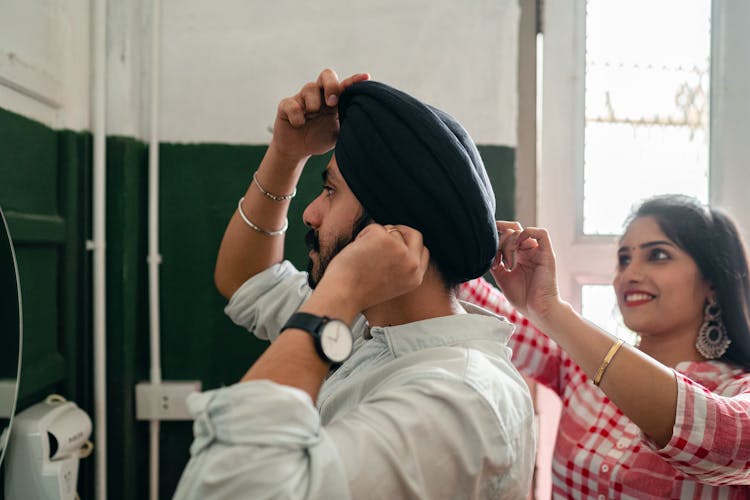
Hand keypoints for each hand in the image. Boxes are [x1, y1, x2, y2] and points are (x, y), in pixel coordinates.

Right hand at [268, 69, 369, 163]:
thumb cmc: (318, 139)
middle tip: (332, 102)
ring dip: (314, 103)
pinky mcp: (286, 106)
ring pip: (309, 88)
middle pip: (326, 75)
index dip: (354, 81)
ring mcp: (301, 99)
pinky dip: (297, 116)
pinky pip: (291, 104)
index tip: (366, 77)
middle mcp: (318, 95)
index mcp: (332, 101)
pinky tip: (299, 124)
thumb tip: (363, 121)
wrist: (296, 151)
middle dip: (331, 85)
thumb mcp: (337, 134)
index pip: (344, 86)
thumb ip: (348, 124)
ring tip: (312, 116)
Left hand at [315, 224, 429, 315]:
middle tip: (382, 235)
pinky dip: (363, 235)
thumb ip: (399, 267)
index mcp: (415, 278)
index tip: (395, 243)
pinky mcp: (385, 240)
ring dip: (374, 237)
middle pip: (414, 235)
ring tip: (362, 256)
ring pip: (391, 230)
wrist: (343, 296)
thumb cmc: (357, 291)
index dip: (408, 244)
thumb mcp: (389, 284)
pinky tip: (356, 252)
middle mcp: (412, 264)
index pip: (423, 251)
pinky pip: (376, 227)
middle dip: (400, 231)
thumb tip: (396, 242)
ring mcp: (400, 251)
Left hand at [490, 221, 561, 324]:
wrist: (537, 311)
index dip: (498, 231)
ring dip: (509, 243)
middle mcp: (529, 251)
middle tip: (498, 261)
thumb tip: (487, 251)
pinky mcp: (547, 255)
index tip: (486, 236)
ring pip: (522, 231)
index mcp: (520, 256)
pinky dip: (527, 233)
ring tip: (508, 263)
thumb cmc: (523, 298)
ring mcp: (538, 252)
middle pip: (513, 230)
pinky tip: (518, 246)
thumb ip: (496, 263)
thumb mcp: (502, 277)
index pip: (509, 234)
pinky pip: (541, 234)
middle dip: (500, 241)